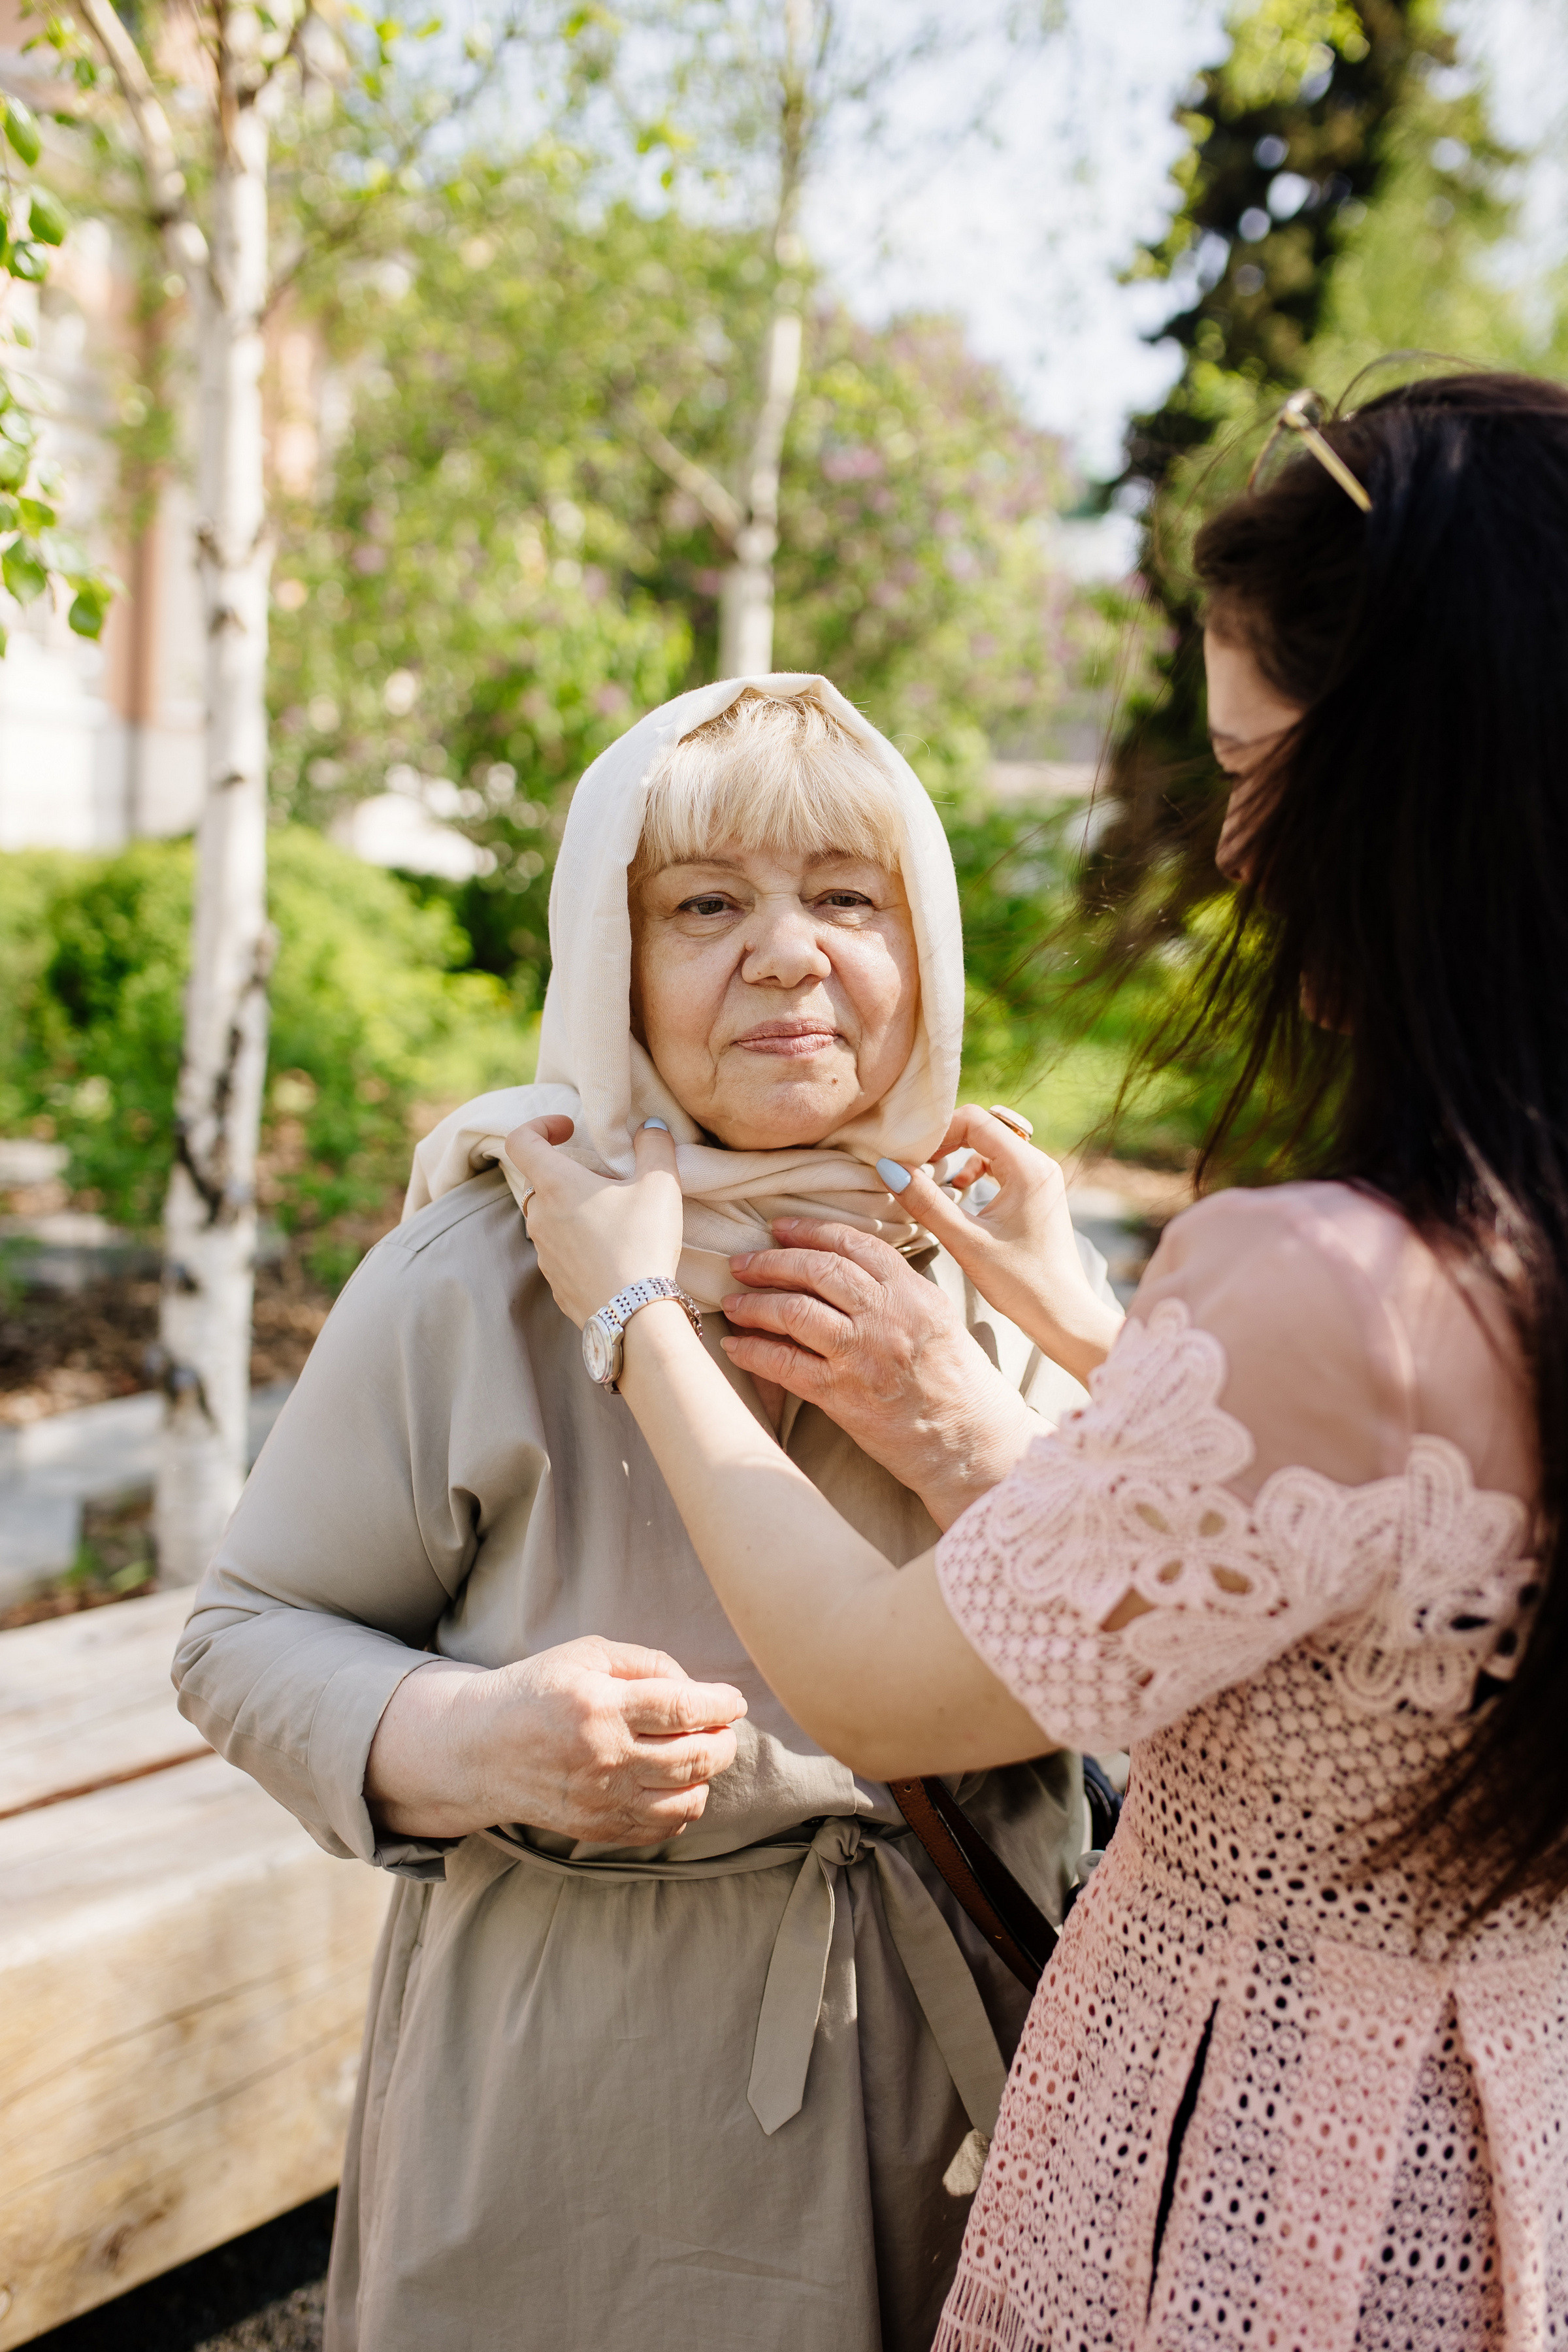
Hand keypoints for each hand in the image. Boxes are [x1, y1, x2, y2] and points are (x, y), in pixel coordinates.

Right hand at [365, 1636, 746, 1846]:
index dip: (722, 1704)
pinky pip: (664, 1826)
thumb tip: (697, 1688)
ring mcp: (602, 1800)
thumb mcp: (587, 1654)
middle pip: (696, 1757)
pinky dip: (683, 1806)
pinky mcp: (598, 1829)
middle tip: (722, 1727)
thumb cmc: (538, 1690)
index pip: (685, 1708)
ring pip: (689, 1799)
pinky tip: (674, 1783)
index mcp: (600, 1706)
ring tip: (697, 1754)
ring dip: (707, 1775)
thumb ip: (647, 1663)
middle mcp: (605, 1758)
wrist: (479, 1749)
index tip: (734, 1700)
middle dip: (723, 1741)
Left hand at [504, 1116, 682, 1328]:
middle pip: (540, 1182)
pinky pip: (561, 1252)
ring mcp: (544, 1254)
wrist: (635, 1315)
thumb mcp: (660, 1184)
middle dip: (569, 1173)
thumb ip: (655, 1146)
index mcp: (556, 1185)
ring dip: (575, 1210)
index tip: (569, 1129)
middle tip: (607, 1180)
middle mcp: (540, 1218)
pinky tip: (613, 1253)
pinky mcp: (555, 1283)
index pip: (520, 1141)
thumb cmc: (643, 1243)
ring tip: (616, 1219)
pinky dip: (580, 1243)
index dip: (539, 1126)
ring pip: (550, 1219)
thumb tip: (651, 1127)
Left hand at [722, 1220, 1039, 1529]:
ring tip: (734, 1302)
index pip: (852, 1244)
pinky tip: (734, 1346)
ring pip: (793, 1312)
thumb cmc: (957, 1382)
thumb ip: (896, 1289)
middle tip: (742, 1263)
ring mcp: (862, 1354)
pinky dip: (752, 1352)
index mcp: (911, 1291)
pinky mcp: (843, 1395)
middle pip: (816, 1270)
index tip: (779, 1228)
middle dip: (770, 1262)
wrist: (971, 1442)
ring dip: (754, 1304)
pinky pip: (784, 1364)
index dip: (808, 1231)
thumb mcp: (936, 1317)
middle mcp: (887, 1316)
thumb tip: (844, 1267)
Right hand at [877, 1105, 1122, 1382]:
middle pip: (983, 1127)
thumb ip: (926, 1202)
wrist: (1063, 1315)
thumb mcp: (966, 1242)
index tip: (910, 1158)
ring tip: (933, 1179)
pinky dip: (975, 1170)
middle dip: (945, 1142)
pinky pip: (1001, 1165)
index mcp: (1028, 1168)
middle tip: (915, 1165)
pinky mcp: (1037, 1194)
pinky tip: (959, 1193)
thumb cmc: (1021, 1283)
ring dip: (959, 1156)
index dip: (937, 1133)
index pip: (974, 1120)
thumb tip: (888, 1168)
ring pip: (991, 1145)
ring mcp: (1040, 1178)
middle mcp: (1039, 1164)